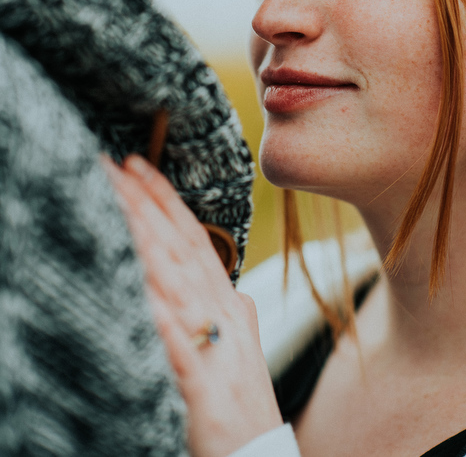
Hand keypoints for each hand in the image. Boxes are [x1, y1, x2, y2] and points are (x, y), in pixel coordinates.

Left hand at [102, 154, 282, 456]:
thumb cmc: (244, 410)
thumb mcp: (244, 353)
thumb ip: (237, 318)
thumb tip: (234, 291)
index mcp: (229, 306)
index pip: (195, 238)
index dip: (166, 200)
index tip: (137, 164)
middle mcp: (225, 317)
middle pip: (180, 248)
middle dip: (146, 203)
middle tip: (112, 165)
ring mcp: (217, 349)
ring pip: (177, 282)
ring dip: (145, 239)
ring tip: (115, 202)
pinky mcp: (205, 390)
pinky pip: (178, 345)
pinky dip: (159, 313)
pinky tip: (138, 285)